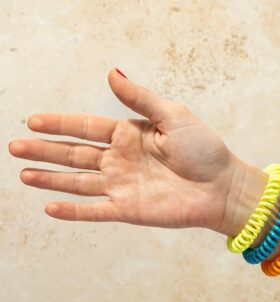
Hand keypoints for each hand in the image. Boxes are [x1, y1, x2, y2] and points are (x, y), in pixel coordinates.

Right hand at [9, 68, 266, 235]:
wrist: (221, 188)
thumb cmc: (204, 150)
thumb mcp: (173, 116)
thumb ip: (140, 100)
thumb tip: (111, 73)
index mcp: (130, 134)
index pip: (86, 127)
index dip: (60, 124)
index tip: (33, 122)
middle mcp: (121, 160)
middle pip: (75, 154)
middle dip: (45, 150)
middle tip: (15, 147)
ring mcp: (123, 186)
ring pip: (78, 182)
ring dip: (51, 178)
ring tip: (24, 174)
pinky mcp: (128, 210)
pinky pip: (95, 210)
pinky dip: (73, 211)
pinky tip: (50, 208)